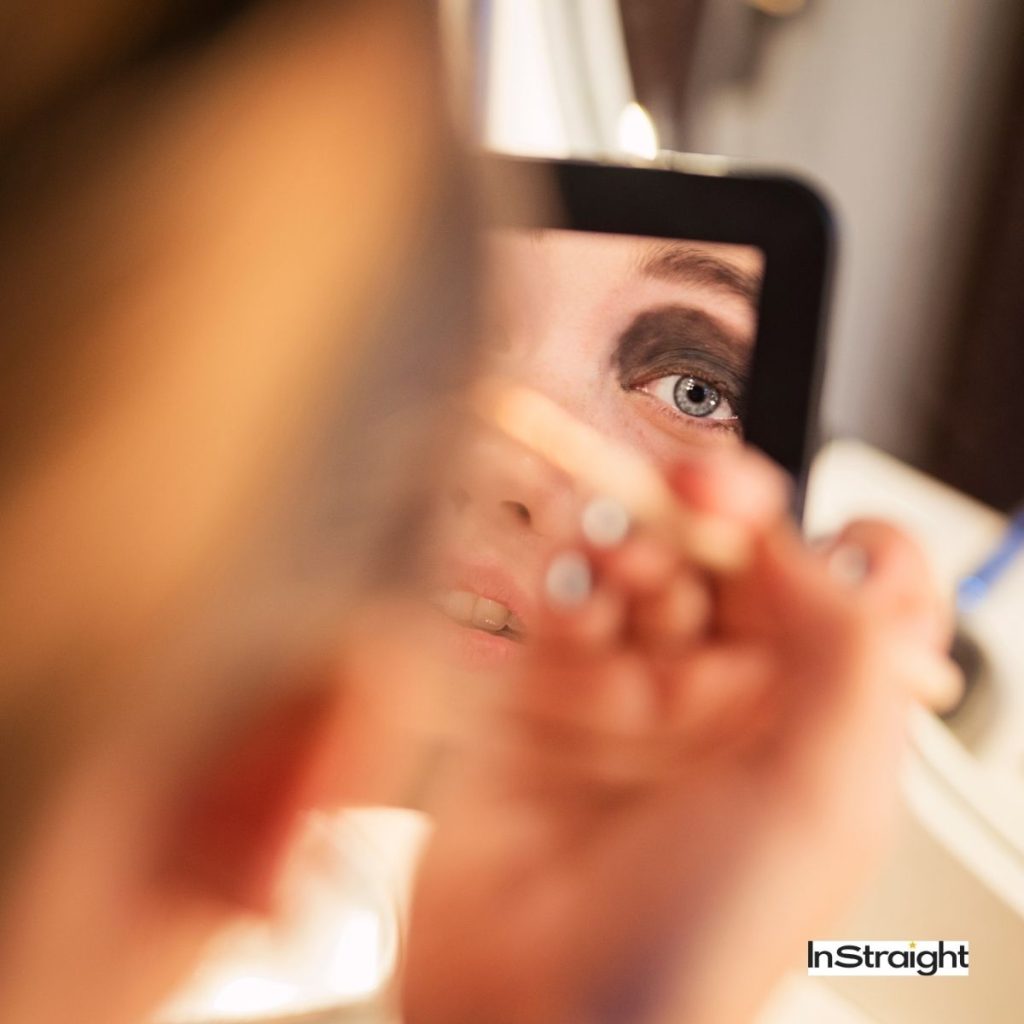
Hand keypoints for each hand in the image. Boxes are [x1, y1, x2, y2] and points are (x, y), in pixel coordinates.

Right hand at [403, 448, 954, 1023]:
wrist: (535, 1006)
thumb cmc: (692, 943)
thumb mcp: (822, 805)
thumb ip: (851, 655)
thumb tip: (819, 548)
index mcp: (812, 723)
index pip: (848, 595)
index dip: (826, 539)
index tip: (785, 525)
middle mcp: (726, 700)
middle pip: (736, 560)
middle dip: (716, 512)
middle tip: (692, 491)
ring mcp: (635, 690)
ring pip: (648, 564)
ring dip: (637, 541)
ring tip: (621, 564)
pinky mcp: (550, 688)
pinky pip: (566, 596)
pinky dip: (570, 576)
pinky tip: (571, 595)